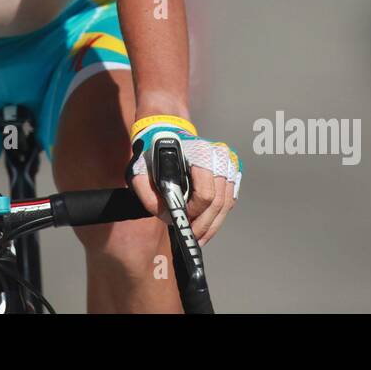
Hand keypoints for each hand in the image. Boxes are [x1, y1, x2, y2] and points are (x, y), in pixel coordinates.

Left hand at [127, 115, 241, 245]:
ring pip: (226, 204)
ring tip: (199, 237)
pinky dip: (218, 215)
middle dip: (204, 225)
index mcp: (200, 153)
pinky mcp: (230, 170)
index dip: (195, 214)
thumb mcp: (140, 169)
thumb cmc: (154, 151)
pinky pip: (229, 199)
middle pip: (219, 203)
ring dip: (213, 224)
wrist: (166, 131)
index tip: (182, 221)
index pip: (206, 194)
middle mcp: (219, 156)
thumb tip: (167, 217)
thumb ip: (147, 194)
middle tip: (191, 238)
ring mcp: (228, 163)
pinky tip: (206, 225)